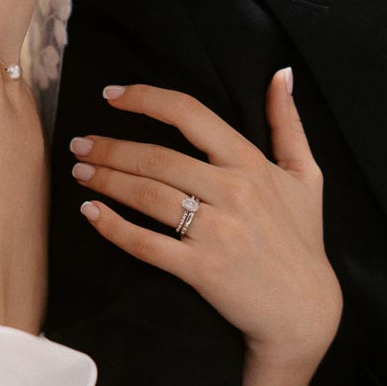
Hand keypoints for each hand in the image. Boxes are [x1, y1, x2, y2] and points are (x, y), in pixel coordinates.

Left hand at [72, 71, 342, 370]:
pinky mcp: (201, 269)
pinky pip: (147, 243)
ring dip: (106, 180)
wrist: (304, 311)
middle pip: (157, 158)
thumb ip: (288, 124)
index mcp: (251, 164)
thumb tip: (280, 74)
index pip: (190, 115)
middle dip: (111, 148)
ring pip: (147, 195)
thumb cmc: (302, 242)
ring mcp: (216, 232)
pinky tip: (91, 213)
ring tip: (79, 172)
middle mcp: (233, 192)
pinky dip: (114, 227)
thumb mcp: (307, 177)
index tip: (111, 96)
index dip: (145, 99)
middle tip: (80, 144)